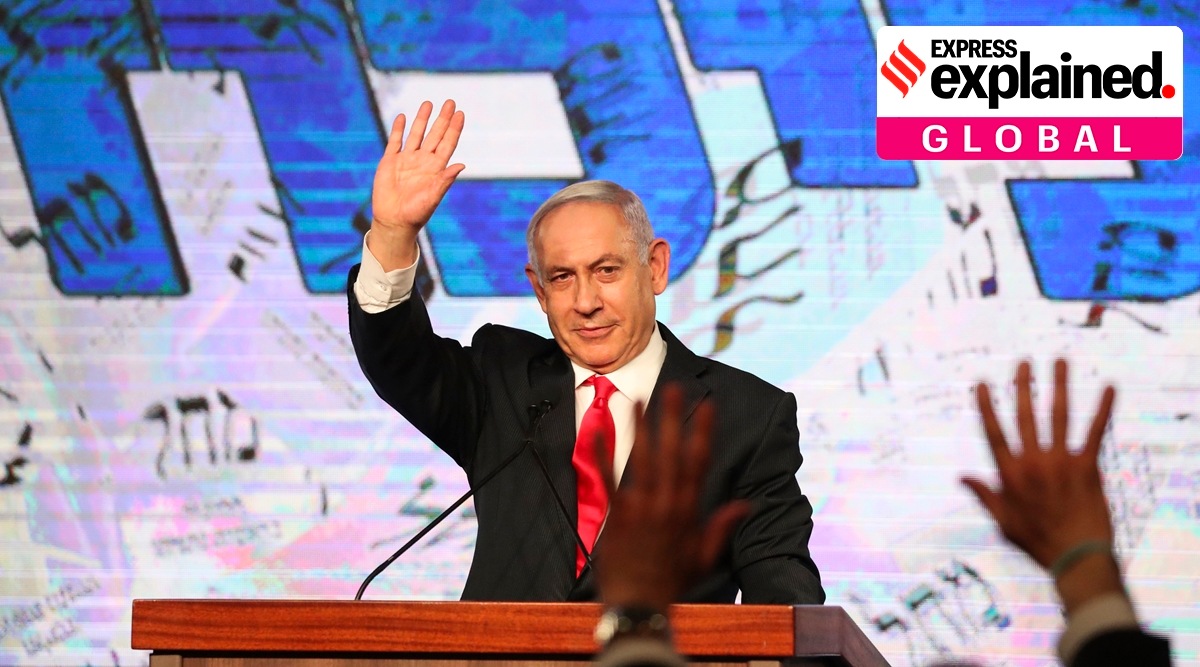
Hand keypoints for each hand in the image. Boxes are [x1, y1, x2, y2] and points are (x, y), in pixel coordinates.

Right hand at [368, 100, 464, 268]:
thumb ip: (445, 180)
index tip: (461, 114)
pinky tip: (402, 117)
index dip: (454, 129)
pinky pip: (395, 142)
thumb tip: (462, 165)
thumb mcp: (433, 196)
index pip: (447, 143)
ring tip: (428, 103)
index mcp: (436, 169)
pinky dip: (398, 129)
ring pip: (416, 134)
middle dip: (442, 119)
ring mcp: (406, 160)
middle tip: (450, 102)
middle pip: (435, 134)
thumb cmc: (416, 213)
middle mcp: (423, 161)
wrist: (394, 221)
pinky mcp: (390, 161)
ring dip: (422, 119)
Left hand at [592, 384, 749, 610]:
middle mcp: (666, 503)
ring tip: (640, 398)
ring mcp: (639, 507)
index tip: (709, 405)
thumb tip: (747, 505)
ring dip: (640, 427)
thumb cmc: (671, 581)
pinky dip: (602, 453)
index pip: (699, 461)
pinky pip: (607, 478)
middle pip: (670, 452)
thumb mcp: (704, 556)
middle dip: (672, 418)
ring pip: (641, 458)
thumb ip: (723, 526)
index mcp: (688, 509)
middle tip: (673, 388)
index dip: (704, 431)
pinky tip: (598, 430)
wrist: (639, 602)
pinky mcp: (615, 514)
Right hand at [961, 359, 1115, 569]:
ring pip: (1059, 415)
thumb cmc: (1037, 542)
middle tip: (1023, 363)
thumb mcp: (1002, 521)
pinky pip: (1096, 432)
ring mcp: (1062, 462)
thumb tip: (962, 478)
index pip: (994, 432)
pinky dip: (1103, 408)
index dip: (987, 406)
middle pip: (1026, 416)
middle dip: (1023, 386)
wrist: (1076, 556)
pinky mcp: (1088, 466)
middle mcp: (1033, 462)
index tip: (983, 383)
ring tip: (1059, 361)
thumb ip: (984, 494)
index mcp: (1010, 474)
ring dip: (1059, 385)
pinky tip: (1109, 387)